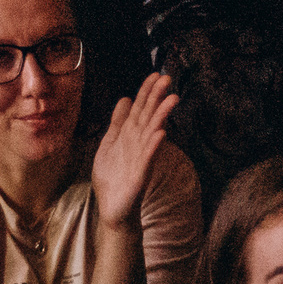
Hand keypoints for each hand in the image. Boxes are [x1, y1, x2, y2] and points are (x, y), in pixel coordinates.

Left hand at [92, 73, 177, 227]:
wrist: (113, 208)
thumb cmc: (113, 177)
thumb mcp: (110, 144)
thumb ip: (118, 122)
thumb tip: (125, 98)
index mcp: (130, 135)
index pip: (140, 109)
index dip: (146, 93)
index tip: (155, 75)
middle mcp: (138, 143)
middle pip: (148, 117)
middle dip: (157, 98)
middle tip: (167, 78)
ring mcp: (141, 158)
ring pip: (152, 133)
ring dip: (161, 117)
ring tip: (172, 100)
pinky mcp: (140, 175)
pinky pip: (148, 157)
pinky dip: (154, 145)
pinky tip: (161, 133)